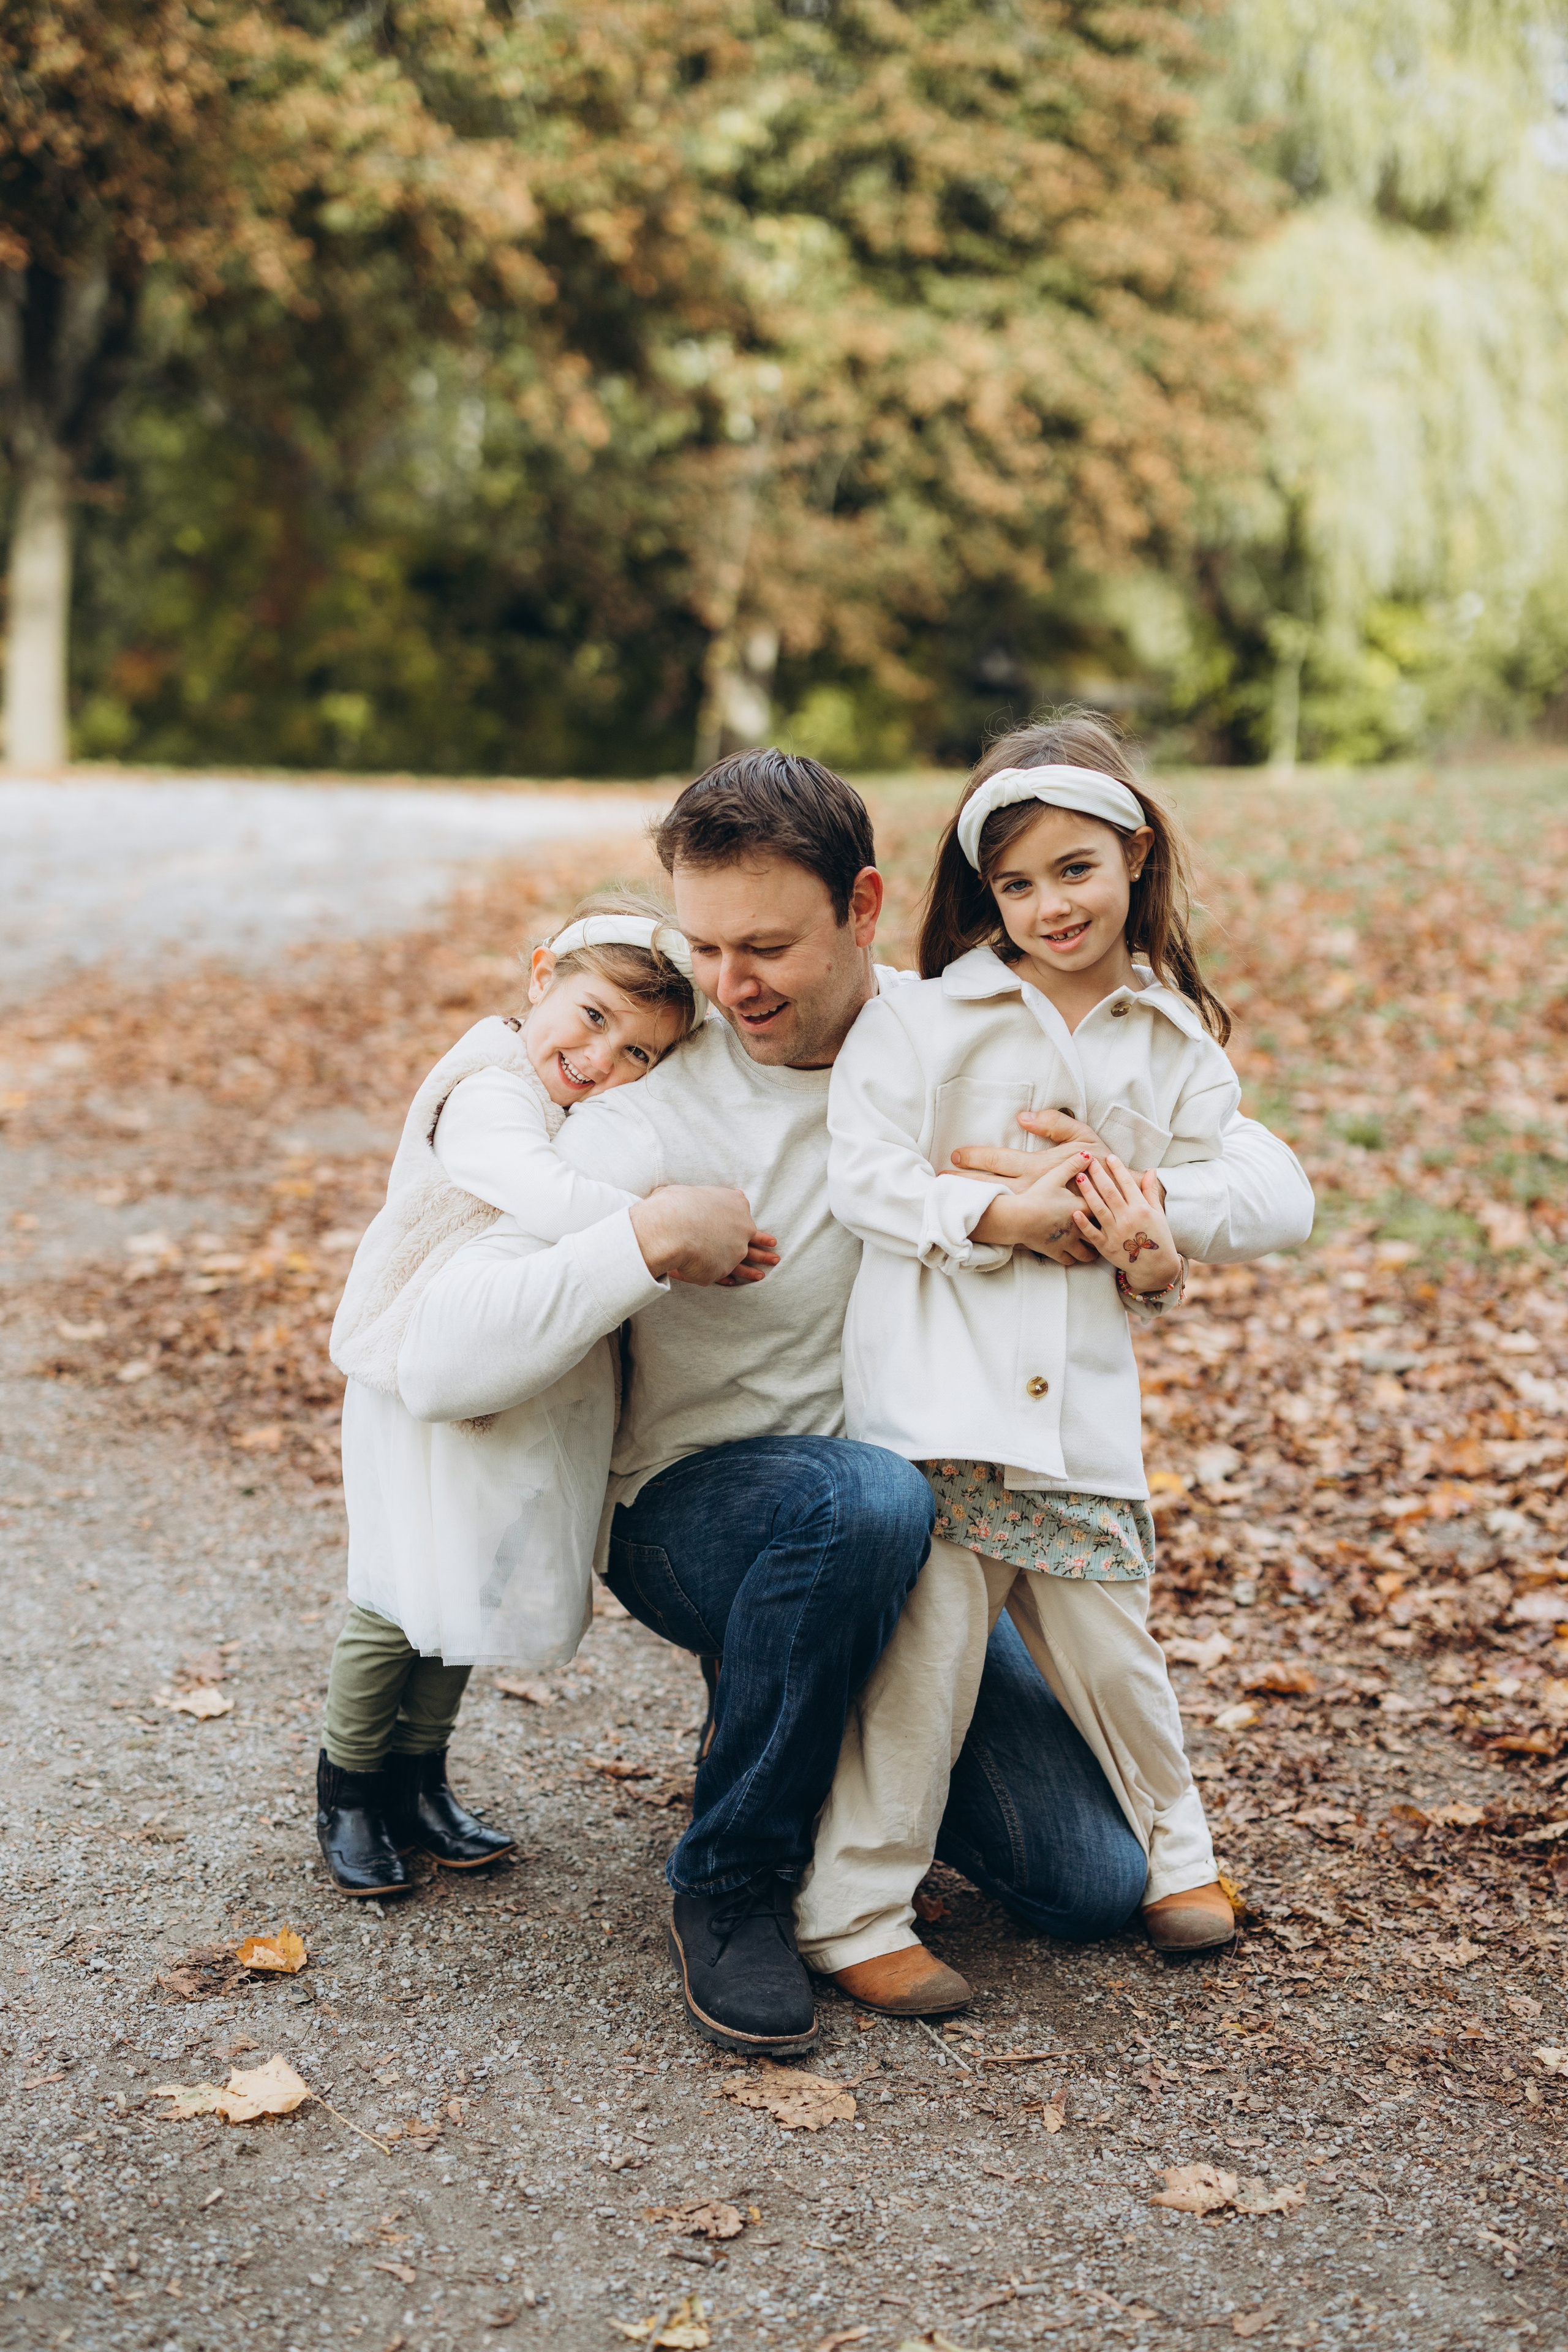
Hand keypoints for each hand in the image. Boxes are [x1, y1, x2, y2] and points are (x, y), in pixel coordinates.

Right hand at [629, 1187, 773, 1285]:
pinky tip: (732, 1283)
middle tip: (775, 1258)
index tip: (765, 1236)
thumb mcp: (686, 1192)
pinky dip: (727, 1279)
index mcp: (735, 1205)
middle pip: (754, 1242)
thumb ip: (696, 1196)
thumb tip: (687, 1195)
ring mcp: (734, 1250)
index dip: (753, 1227)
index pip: (746, 1217)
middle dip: (764, 1251)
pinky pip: (725, 1274)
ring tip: (761, 1275)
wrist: (671, 1227)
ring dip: (752, 1270)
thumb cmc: (674, 1205)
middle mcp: (741, 1228)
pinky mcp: (722, 1268)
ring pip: (745, 1262)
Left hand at [951, 1108, 1165, 1211]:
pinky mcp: (1041, 1228)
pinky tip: (975, 1228)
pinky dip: (992, 1228)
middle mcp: (1033, 1190)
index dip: (975, 1158)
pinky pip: (1013, 1230)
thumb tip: (1023, 1116)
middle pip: (989, 1188)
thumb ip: (1054, 1123)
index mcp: (1039, 1167)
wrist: (1122, 1200)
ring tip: (946, 1204)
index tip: (953, 1156)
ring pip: (997, 1208)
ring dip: (971, 1206)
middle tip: (935, 1184)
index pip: (999, 1161)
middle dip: (961, 1185)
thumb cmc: (1102, 1165)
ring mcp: (1036, 1211)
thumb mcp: (1083, 1136)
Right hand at [971, 1151, 1098, 1260]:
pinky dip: (1073, 1258)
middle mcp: (1080, 1228)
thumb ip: (1073, 1164)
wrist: (1019, 1217)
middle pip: (1100, 1234)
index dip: (1110, 1207)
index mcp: (1082, 1208)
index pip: (1104, 1208)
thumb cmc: (1037, 1195)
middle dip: (1105, 1233)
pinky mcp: (1056, 1252)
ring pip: (1088, 1253)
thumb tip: (1088, 1154)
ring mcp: (1068, 1242)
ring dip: (1092, 1251)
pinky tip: (1074, 1255)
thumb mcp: (1055, 1175)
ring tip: (1095, 1248)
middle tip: (1110, 1231)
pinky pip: (1070, 1260)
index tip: (1114, 1207)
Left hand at [1070, 1155, 1180, 1289]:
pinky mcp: (1106, 1247)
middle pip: (1110, 1192)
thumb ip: (1150, 1192)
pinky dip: (1083, 1223)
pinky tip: (1075, 1211)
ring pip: (1098, 1209)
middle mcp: (1128, 1219)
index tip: (1109, 1157)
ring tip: (1078, 1177)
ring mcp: (1116, 1233)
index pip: (1127, 1184)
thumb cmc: (1158, 1237)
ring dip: (1088, 1192)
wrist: (1156, 1267)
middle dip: (1099, 1175)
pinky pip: (1092, 1233)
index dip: (1118, 1169)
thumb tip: (1151, 1170)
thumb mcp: (1157, 1213)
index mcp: (1142, 1209)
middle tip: (1089, 1161)